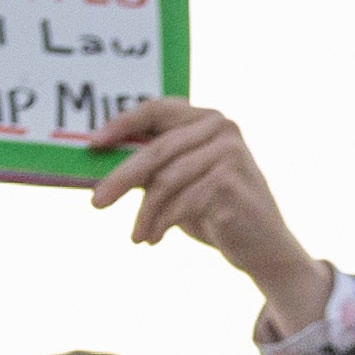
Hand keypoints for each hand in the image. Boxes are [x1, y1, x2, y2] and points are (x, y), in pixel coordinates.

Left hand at [87, 99, 334, 337]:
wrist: (261, 245)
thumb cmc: (213, 211)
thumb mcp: (177, 184)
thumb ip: (149, 169)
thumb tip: (97, 167)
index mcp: (206, 119)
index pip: (158, 109)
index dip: (122, 123)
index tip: (93, 144)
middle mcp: (221, 128)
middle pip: (156, 149)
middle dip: (121, 178)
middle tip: (96, 203)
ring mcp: (229, 153)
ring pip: (165, 180)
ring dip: (144, 214)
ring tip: (137, 236)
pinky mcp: (231, 181)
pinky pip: (180, 202)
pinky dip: (160, 224)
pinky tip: (153, 240)